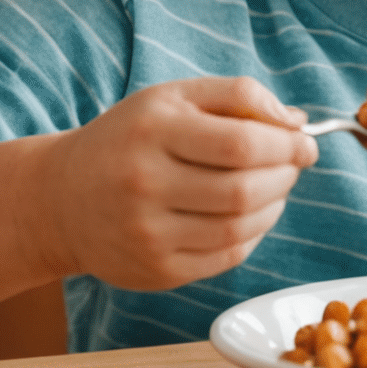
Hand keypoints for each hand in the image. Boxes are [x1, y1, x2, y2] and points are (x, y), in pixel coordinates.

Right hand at [35, 76, 319, 292]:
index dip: (287, 144)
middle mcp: (145, 183)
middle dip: (285, 175)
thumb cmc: (129, 138)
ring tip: (274, 186)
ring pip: (240, 227)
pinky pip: (226, 257)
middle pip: (245, 189)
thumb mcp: (172, 97)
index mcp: (153, 130)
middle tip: (293, 163)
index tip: (305, 142)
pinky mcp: (155, 270)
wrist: (61, 198)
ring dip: (275, 205)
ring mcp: (148, 233)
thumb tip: (295, 120)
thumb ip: (236, 96)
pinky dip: (252, 234)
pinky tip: (250, 215)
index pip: (242, 142)